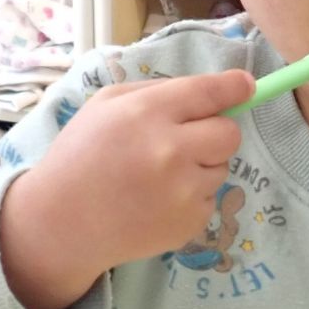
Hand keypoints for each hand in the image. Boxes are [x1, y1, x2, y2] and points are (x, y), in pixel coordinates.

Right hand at [0, 68, 254, 308]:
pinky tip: (158, 201)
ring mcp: (184, 191)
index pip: (211, 92)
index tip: (246, 86)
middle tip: (189, 140)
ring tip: (160, 176)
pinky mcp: (190, 222)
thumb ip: (157, 92)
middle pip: (230, 133)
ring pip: (222, 168)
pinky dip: (191, 198)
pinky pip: (209, 199)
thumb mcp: (106, 105)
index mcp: (148, 114)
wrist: (62, 222)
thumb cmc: (81, 156)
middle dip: (216, 132)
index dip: (236, 87)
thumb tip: (210, 91)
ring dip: (201, 167)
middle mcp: (172, 151)